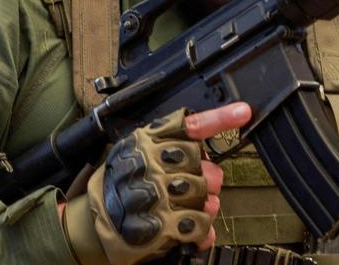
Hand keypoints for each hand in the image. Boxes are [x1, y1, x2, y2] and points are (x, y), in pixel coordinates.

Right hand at [62, 102, 251, 264]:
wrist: (95, 223)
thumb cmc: (123, 185)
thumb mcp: (138, 152)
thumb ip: (173, 147)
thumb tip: (211, 164)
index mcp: (148, 140)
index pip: (188, 125)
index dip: (219, 118)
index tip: (243, 112)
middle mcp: (151, 163)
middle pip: (203, 162)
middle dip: (208, 177)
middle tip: (200, 186)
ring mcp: (155, 193)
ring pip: (204, 192)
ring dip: (204, 203)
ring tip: (191, 207)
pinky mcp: (159, 224)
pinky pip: (200, 221)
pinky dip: (201, 227)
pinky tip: (192, 228)